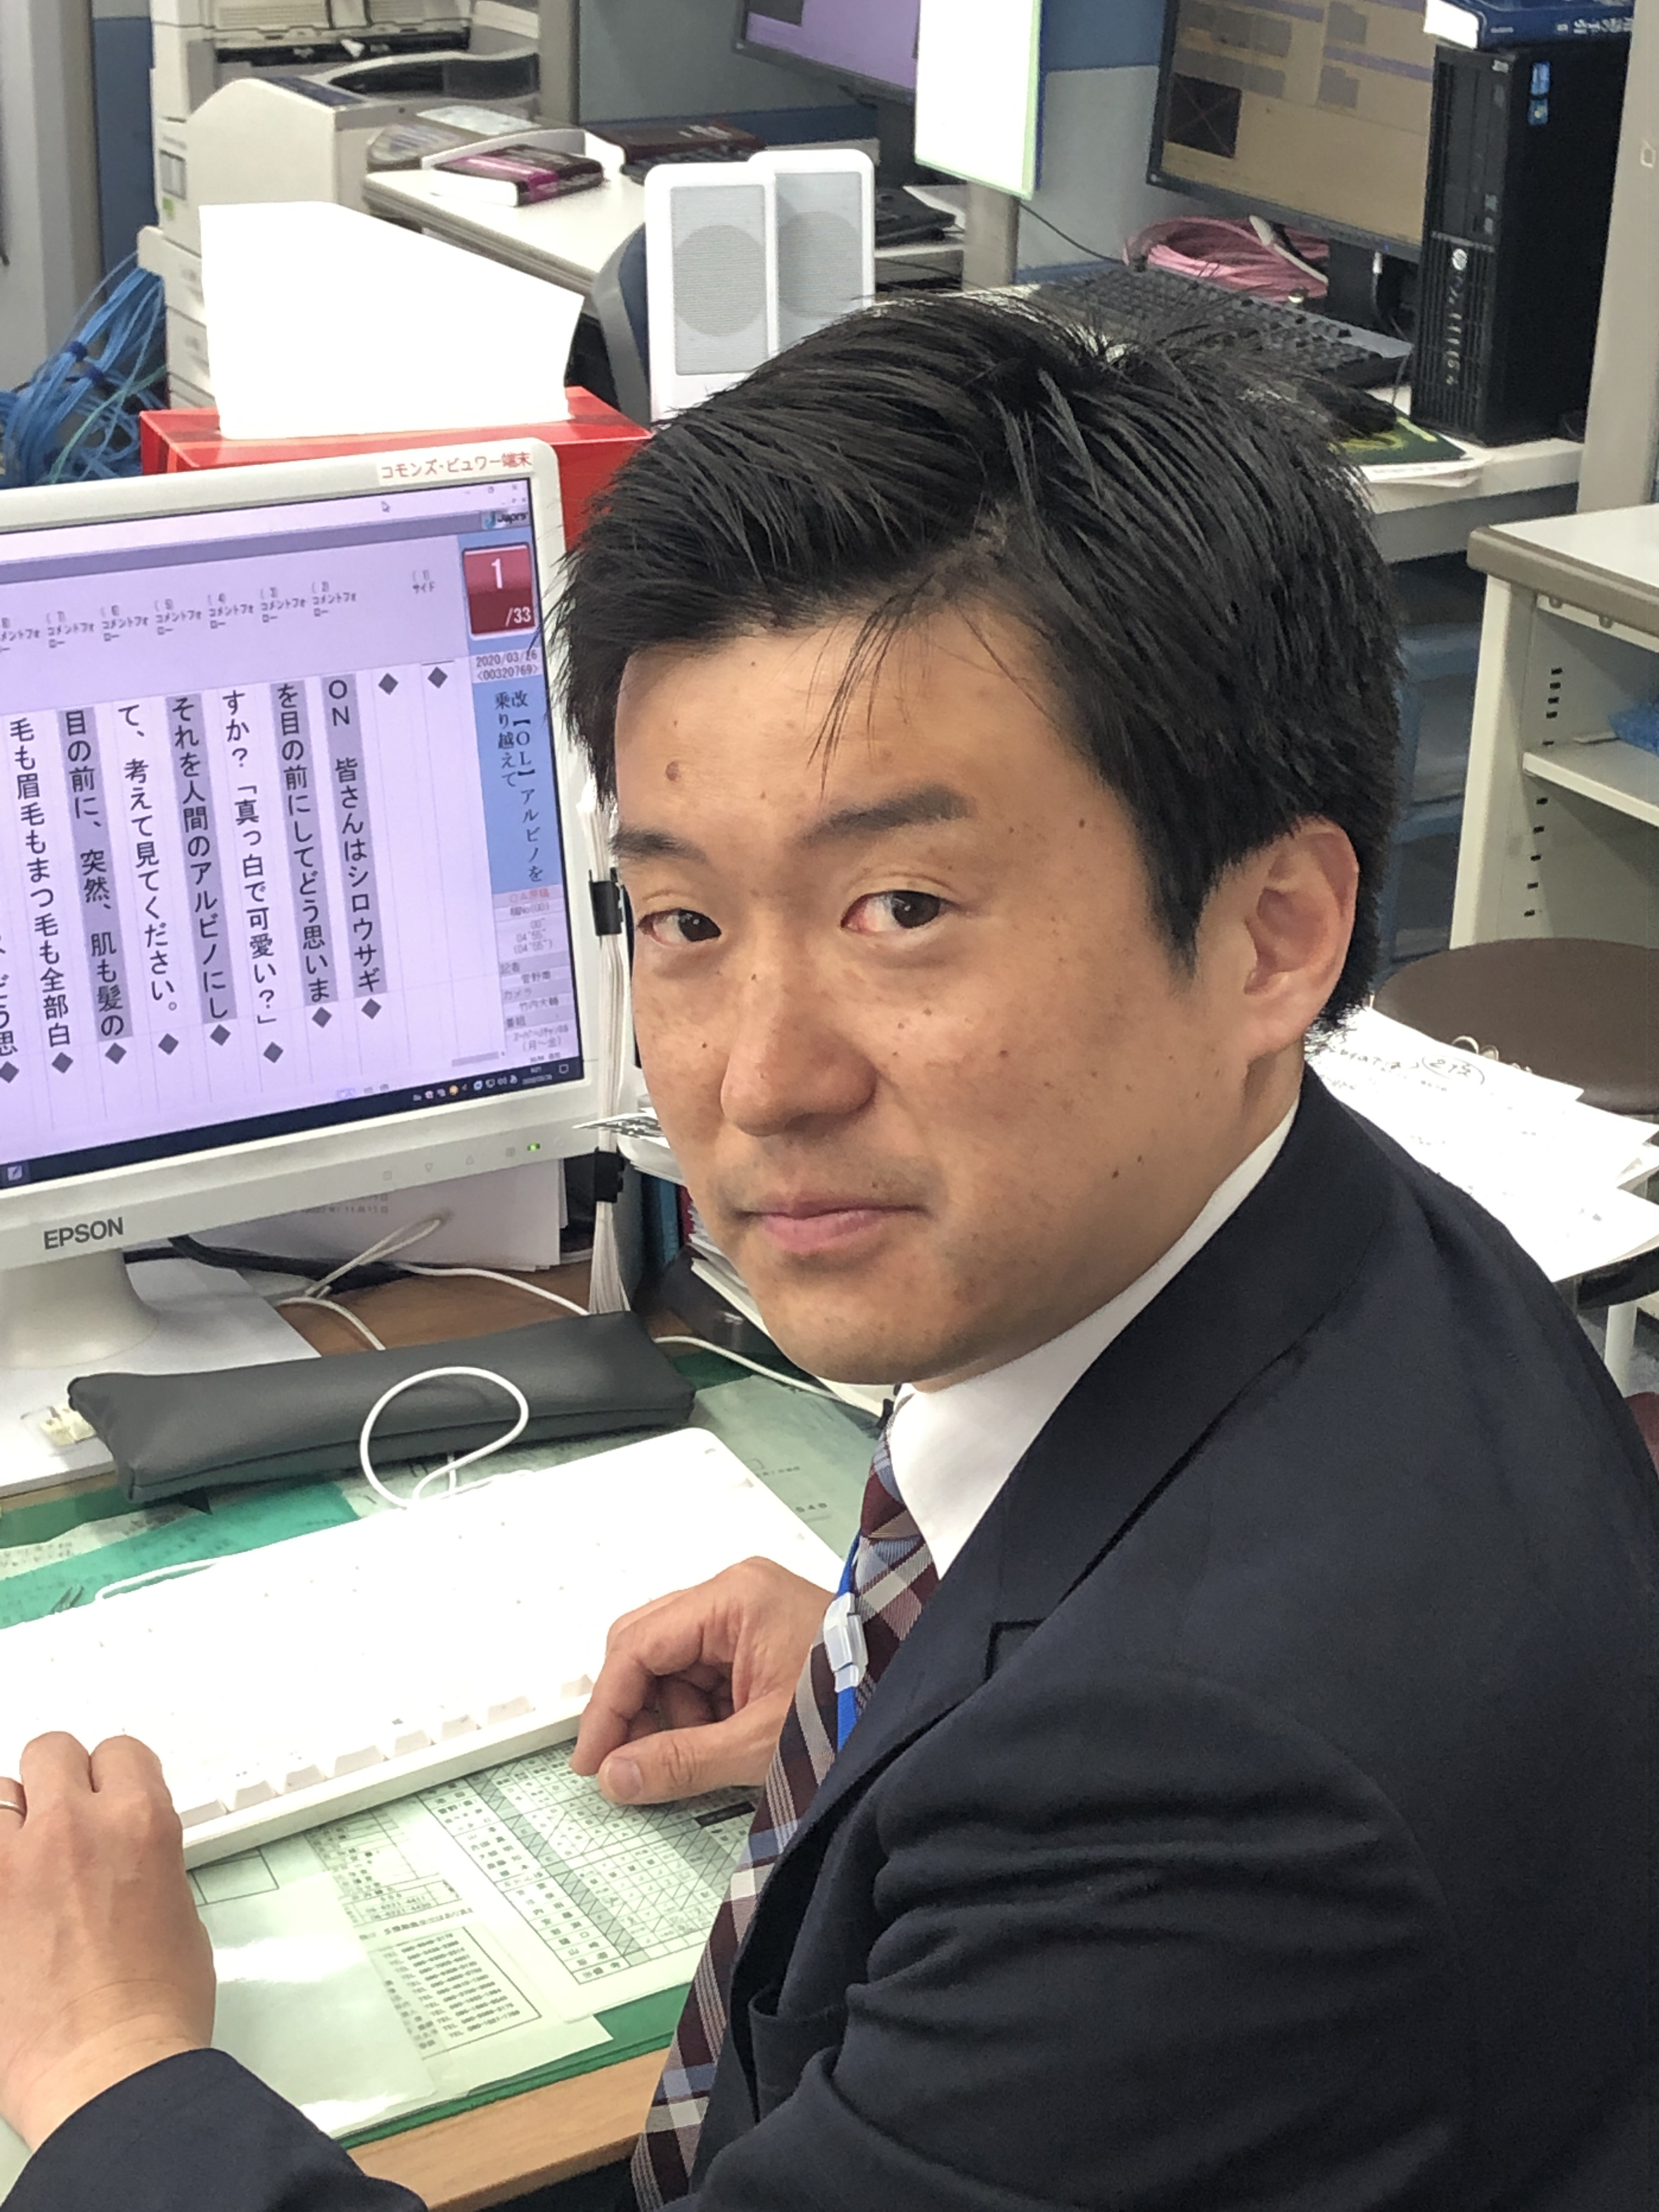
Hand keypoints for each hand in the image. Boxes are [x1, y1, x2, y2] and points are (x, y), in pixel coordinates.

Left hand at [0, 1734, 213, 2150]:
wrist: (108, 2071)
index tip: (111, 1799)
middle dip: (59, 1783)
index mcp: (139, 1821)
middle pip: (50, 1753)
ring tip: (22, 1862)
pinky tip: (8, 1897)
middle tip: (64, 1821)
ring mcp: (13, 1865)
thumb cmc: (154, 2010)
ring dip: (12, 1821)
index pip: (119, 1752)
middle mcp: (73, 1827)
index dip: (117, 1777)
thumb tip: (122, 1861)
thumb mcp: (177, 1910)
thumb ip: (144, 1863)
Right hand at [571, 1557, 830, 1805]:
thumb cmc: (853, 1704)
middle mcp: (736, 1594)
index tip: (592, 1761)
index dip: (607, 1707)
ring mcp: (749, 1614)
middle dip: (636, 1709)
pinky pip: (704, 1673)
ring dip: (671, 1715)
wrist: (919, 1705)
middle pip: (647, 1645)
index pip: (638, 1644)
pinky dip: (699, 1713)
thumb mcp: (758, 1743)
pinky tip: (723, 1744)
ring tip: (706, 1756)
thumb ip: (680, 1760)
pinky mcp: (761, 1639)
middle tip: (628, 1768)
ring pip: (673, 1663)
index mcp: (733, 1599)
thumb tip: (616, 1776)